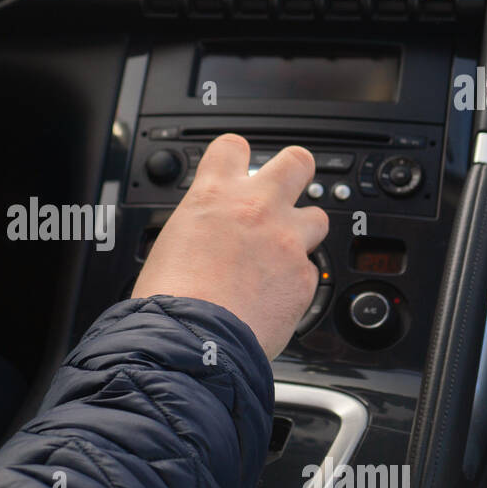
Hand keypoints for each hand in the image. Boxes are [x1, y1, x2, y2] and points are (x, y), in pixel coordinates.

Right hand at [132, 135, 328, 359]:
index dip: (238, 158)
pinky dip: (295, 282)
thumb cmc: (170, 299)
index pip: (233, 148)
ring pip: (317, 216)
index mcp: (213, 196)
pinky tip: (274, 297)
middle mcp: (256, 209)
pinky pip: (309, 270)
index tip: (240, 169)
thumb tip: (210, 235)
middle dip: (294, 172)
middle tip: (285, 190)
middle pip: (296, 162)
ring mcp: (286, 241)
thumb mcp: (171, 244)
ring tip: (282, 254)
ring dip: (302, 231)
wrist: (191, 339)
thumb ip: (202, 228)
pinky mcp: (304, 277)